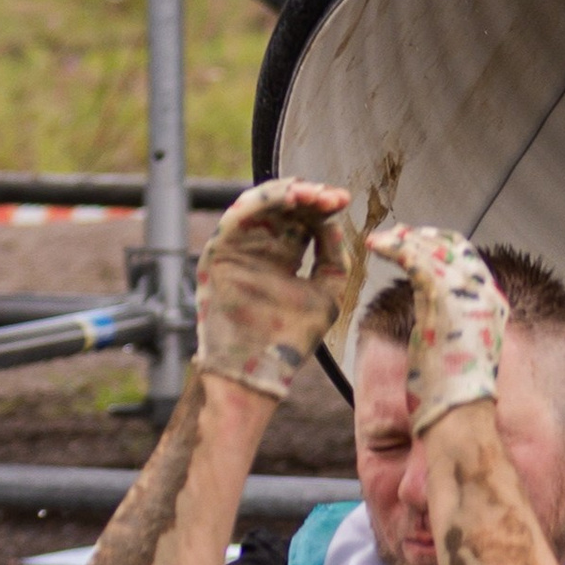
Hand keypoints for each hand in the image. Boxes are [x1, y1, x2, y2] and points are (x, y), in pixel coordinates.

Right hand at [194, 178, 350, 399]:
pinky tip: (290, 197)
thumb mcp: (326, 295)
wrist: (258, 370)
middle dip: (310, 197)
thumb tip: (335, 224)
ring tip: (314, 194)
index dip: (323, 207)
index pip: (303, 220)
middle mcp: (260, 249)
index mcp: (283, 259)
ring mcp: (239, 248)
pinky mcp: (220, 251)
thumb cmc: (290, 340)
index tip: (344, 200)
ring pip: (262, 205)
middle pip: (284, 208)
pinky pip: (239, 215)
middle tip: (333, 196)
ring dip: (289, 194)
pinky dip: (264, 201)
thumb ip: (334, 260)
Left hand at [370, 221, 504, 434]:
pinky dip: (393, 248)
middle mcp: (484, 294)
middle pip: (455, 246)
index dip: (443, 246)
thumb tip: (437, 325)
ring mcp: (464, 294)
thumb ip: (454, 331)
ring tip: (378, 241)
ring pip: (431, 249)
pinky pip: (413, 259)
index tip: (419, 242)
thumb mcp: (462, 355)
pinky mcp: (439, 297)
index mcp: (493, 307)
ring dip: (402, 239)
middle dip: (424, 236)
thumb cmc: (456, 399)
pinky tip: (376, 246)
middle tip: (396, 235)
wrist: (461, 416)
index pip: (470, 260)